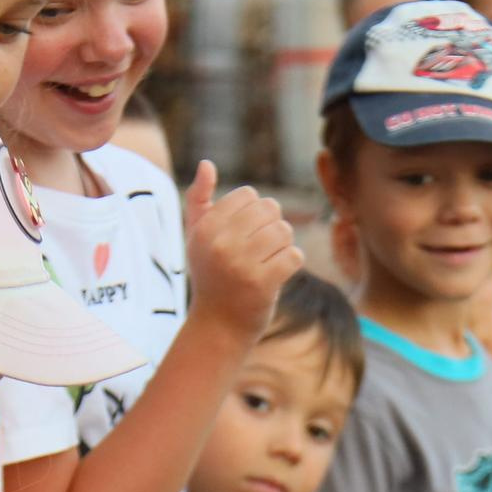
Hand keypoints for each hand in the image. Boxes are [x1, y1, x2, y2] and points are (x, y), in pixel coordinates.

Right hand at [184, 160, 305, 340]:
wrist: (218, 327)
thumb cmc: (211, 277)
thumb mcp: (197, 238)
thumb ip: (199, 200)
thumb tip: (207, 164)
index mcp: (206, 228)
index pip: (249, 195)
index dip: (255, 212)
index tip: (246, 235)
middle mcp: (220, 243)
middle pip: (270, 209)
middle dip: (272, 226)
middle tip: (262, 249)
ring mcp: (241, 264)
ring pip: (284, 231)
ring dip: (284, 245)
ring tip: (270, 261)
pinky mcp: (262, 284)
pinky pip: (294, 256)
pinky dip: (292, 264)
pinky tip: (278, 275)